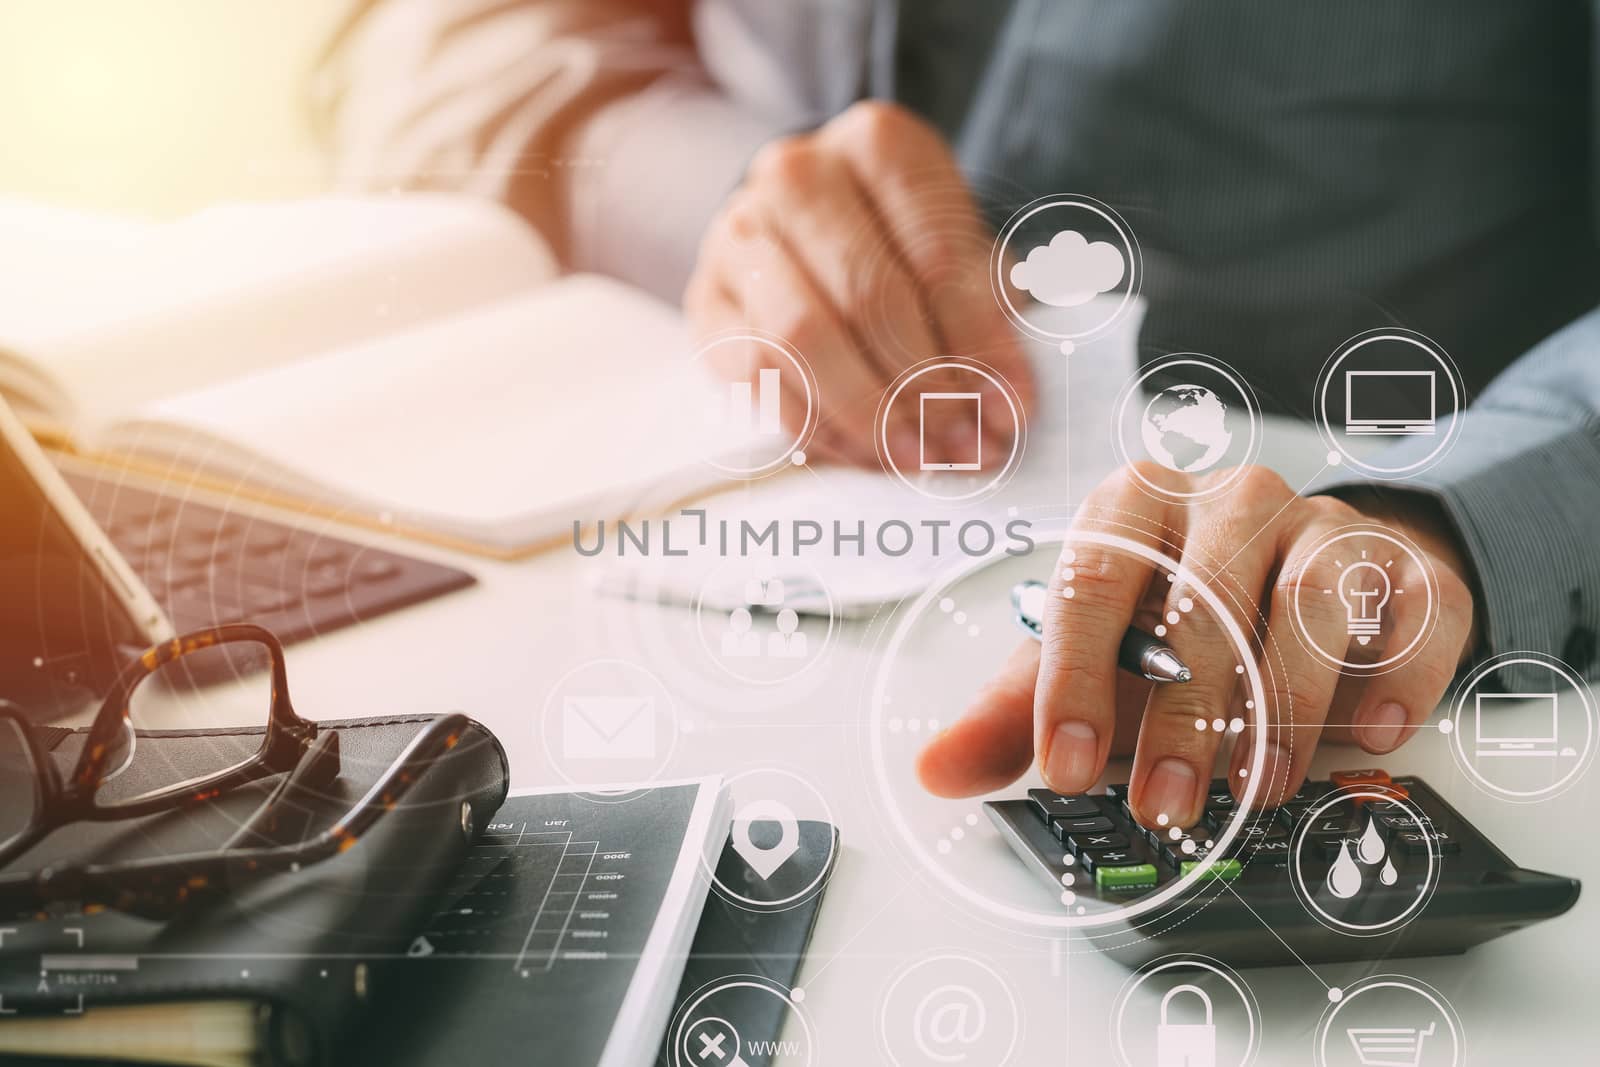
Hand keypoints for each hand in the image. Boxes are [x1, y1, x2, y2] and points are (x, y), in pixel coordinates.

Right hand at [684, 100, 1033, 466]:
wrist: (800, 222)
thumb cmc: (899, 239)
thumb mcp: (959, 247)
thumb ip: (988, 311)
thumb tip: (1004, 405)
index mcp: (877, 145)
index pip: (936, 256)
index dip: (981, 343)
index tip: (1012, 407)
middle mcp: (798, 176)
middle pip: (867, 297)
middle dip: (926, 388)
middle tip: (966, 446)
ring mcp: (740, 234)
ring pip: (802, 339)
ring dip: (869, 415)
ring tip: (918, 457)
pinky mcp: (707, 299)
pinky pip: (758, 376)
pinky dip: (818, 427)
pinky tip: (865, 452)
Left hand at [916, 463, 1478, 827]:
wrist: (1297, 578)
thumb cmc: (1175, 620)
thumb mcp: (1089, 659)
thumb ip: (1015, 715)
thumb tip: (935, 769)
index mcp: (1133, 507)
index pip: (1093, 581)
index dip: (1075, 679)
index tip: (1065, 765)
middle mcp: (1229, 501)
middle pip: (1205, 598)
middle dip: (1181, 716)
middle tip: (1165, 803)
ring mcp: (1321, 525)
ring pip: (1310, 602)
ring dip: (1284, 707)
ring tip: (1255, 786)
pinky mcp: (1402, 565)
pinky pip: (1411, 614)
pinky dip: (1392, 679)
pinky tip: (1366, 734)